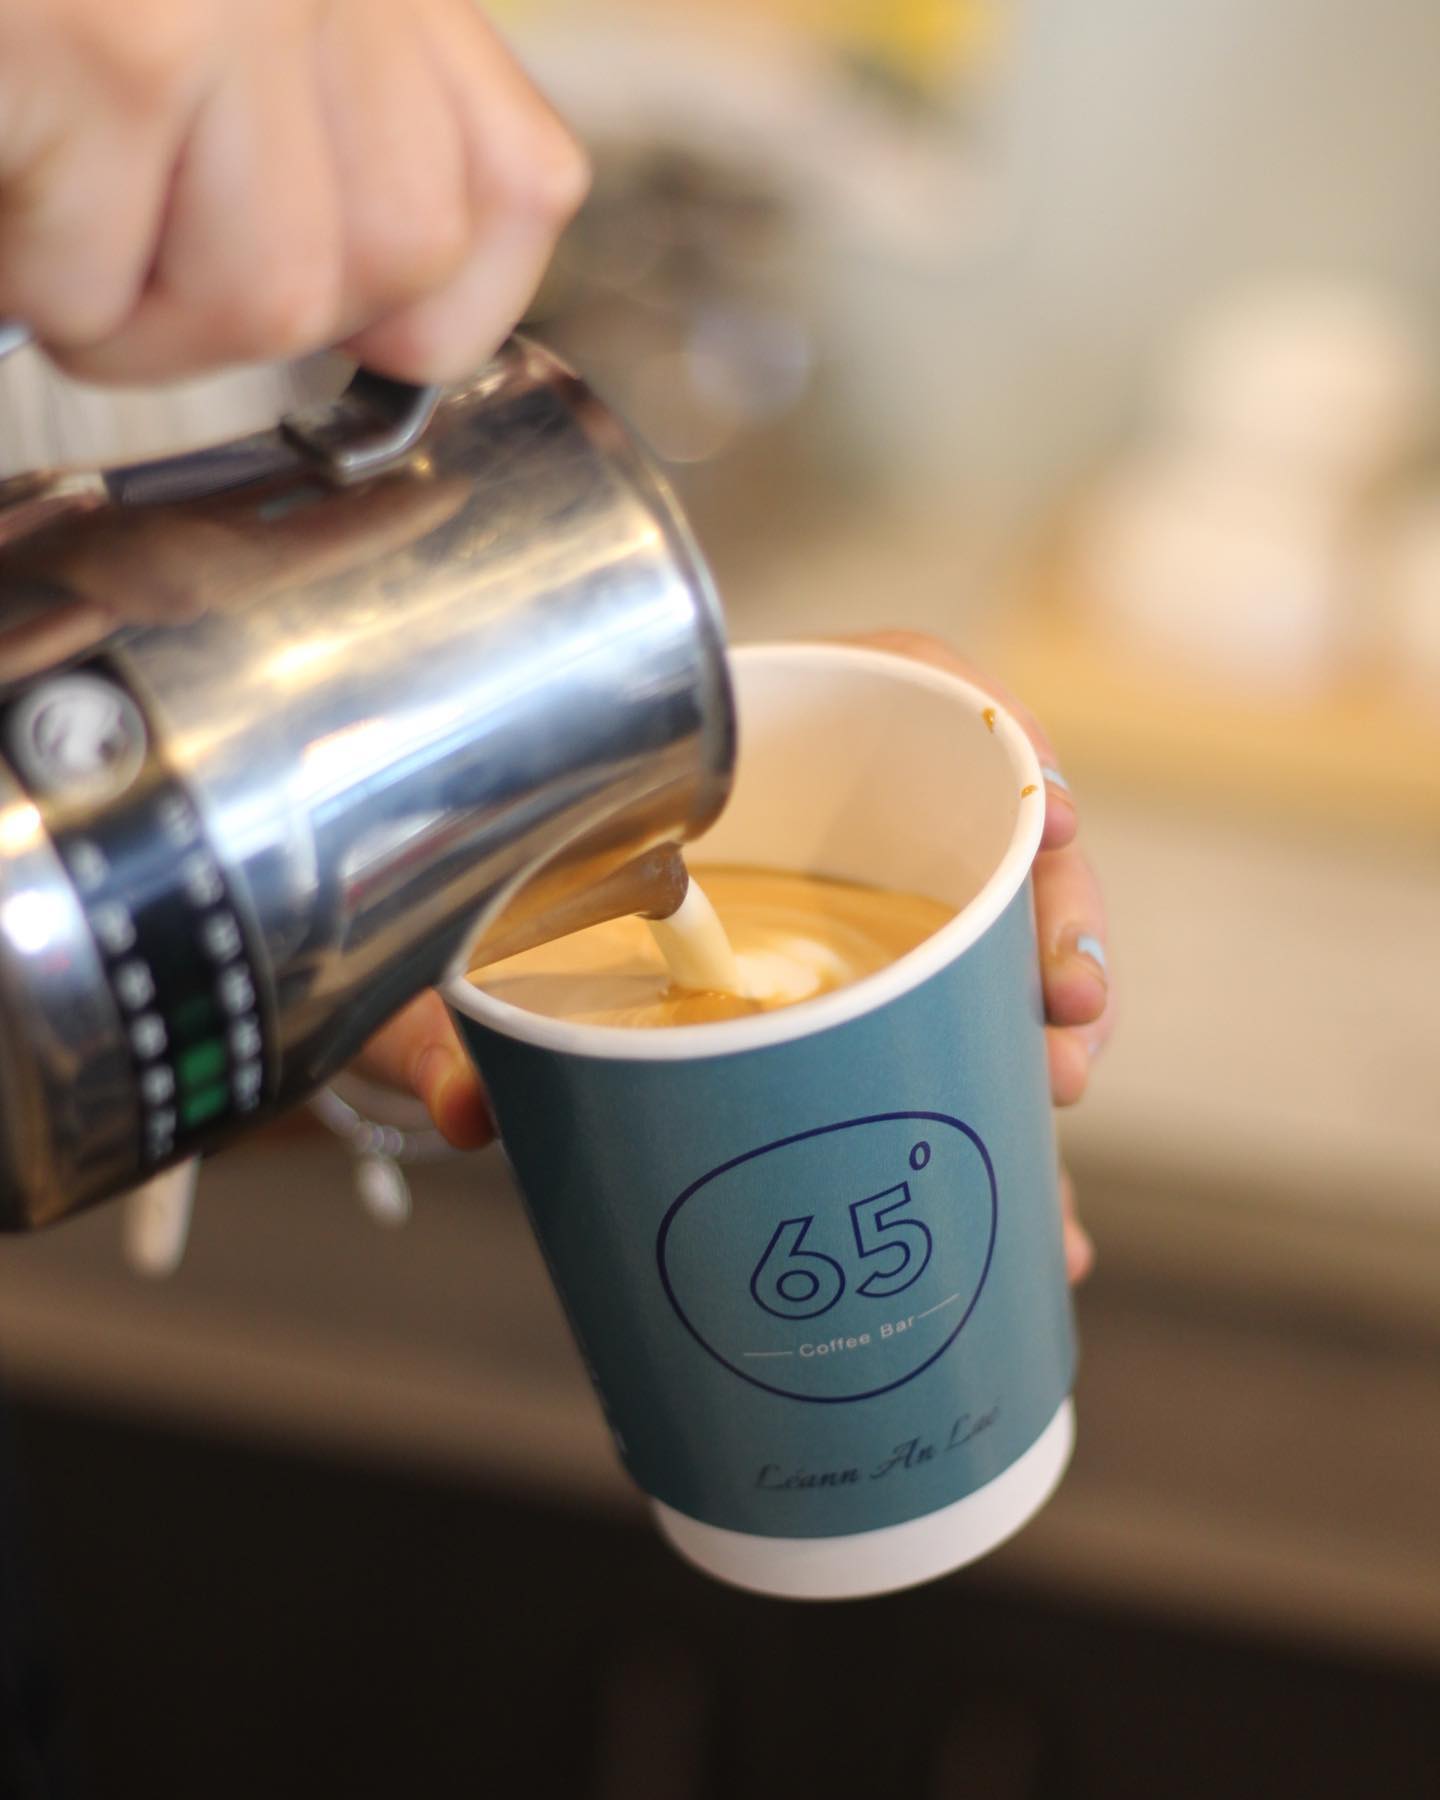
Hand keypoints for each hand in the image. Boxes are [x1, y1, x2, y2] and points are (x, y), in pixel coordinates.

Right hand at [0, 0, 587, 382]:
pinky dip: (24, 274)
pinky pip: (99, 281)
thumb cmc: (50, 4)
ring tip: (39, 230)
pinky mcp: (112, 49)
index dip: (442, 304)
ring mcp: (226, 0)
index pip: (517, 185)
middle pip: (398, 262)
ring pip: (269, 299)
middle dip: (245, 317)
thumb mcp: (231, 10)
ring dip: (131, 317)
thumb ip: (338, 109)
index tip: (362, 339)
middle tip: (125, 268)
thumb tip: (410, 320)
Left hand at [355, 632, 1109, 1286]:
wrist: (467, 992)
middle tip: (1067, 1018)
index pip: (904, 688)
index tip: (1051, 813)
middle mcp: (818, 833)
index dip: (997, 734)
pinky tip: (1054, 1234)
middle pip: (980, 835)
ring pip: (990, 960)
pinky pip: (951, 1067)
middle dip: (1055, 922)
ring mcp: (851, 930)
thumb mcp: (454, 973)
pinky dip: (1004, 1145)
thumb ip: (450, 1026)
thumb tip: (470, 1107)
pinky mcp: (861, 1022)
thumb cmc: (470, 940)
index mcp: (746, 760)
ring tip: (1054, 1108)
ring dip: (1051, 1032)